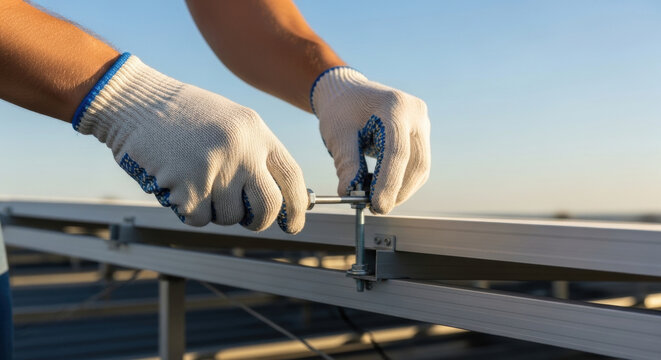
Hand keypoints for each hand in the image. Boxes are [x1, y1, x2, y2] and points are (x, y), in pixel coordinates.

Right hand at [73, 53, 307, 232]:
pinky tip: (177, 182)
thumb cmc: (186, 116)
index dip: (298, 207)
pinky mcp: (187, 188)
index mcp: (257, 132)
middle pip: (268, 207)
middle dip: (260, 221)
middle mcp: (242, 151)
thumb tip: (279, 201)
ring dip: (214, 210)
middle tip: (248, 219)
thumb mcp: (233, 124)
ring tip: (196, 179)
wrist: (136, 102)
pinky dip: (189, 210)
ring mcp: (216, 170)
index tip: (294, 225)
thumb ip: (257, 156)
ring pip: (229, 217)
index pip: (292, 177)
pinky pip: (199, 219)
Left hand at [311, 67, 430, 213]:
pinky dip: (402, 180)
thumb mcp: (338, 135)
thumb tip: (349, 195)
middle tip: (375, 208)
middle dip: (397, 191)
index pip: (397, 152)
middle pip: (416, 163)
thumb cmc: (341, 110)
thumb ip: (346, 164)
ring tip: (375, 199)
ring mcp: (422, 124)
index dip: (388, 183)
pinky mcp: (421, 135)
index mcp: (395, 106)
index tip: (376, 206)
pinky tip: (382, 187)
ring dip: (401, 189)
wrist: (349, 92)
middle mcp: (416, 114)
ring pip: (420, 168)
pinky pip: (417, 164)